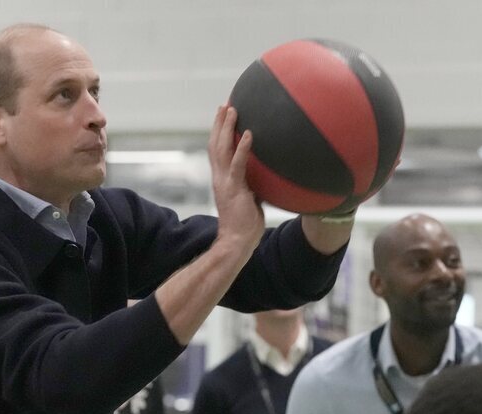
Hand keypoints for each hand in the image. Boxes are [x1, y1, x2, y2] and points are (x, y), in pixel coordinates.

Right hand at [208, 106, 263, 252]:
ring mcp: (225, 182)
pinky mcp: (235, 189)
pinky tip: (249, 134)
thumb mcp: (249, 198)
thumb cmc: (245, 224)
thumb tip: (266, 176)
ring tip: (233, 109)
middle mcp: (219, 178)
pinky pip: (238, 164)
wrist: (237, 241)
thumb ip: (253, 184)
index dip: (218, 132)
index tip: (223, 115)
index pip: (217, 151)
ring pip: (222, 149)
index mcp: (221, 180)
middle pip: (215, 144)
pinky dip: (242, 148)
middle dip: (219, 123)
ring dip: (226, 128)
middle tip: (225, 104)